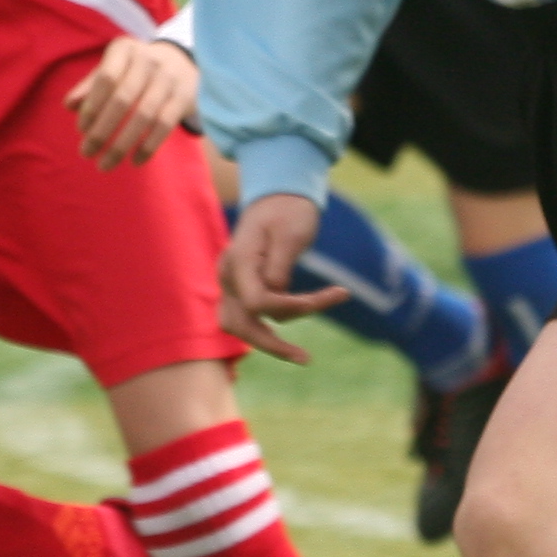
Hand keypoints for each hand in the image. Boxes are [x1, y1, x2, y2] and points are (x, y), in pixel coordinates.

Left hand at [67, 32, 197, 168]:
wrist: (181, 63)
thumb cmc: (133, 71)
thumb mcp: (111, 69)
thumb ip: (90, 86)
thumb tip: (69, 105)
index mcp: (124, 50)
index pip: (106, 79)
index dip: (92, 106)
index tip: (81, 130)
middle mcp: (148, 60)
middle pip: (123, 99)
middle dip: (102, 130)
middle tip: (86, 153)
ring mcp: (168, 79)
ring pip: (144, 116)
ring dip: (121, 144)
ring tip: (104, 164)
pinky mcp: (183, 97)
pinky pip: (164, 125)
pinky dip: (148, 147)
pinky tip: (134, 162)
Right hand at [215, 188, 344, 365]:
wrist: (278, 197)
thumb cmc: (288, 210)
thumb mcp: (292, 232)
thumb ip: (280, 265)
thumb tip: (276, 297)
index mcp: (238, 259)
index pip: (256, 301)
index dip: (289, 307)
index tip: (328, 298)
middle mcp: (228, 275)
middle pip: (238, 324)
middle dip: (271, 344)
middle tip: (306, 359)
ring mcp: (231, 284)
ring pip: (241, 326)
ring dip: (270, 341)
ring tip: (303, 356)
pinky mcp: (242, 290)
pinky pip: (251, 317)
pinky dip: (273, 326)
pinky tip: (297, 336)